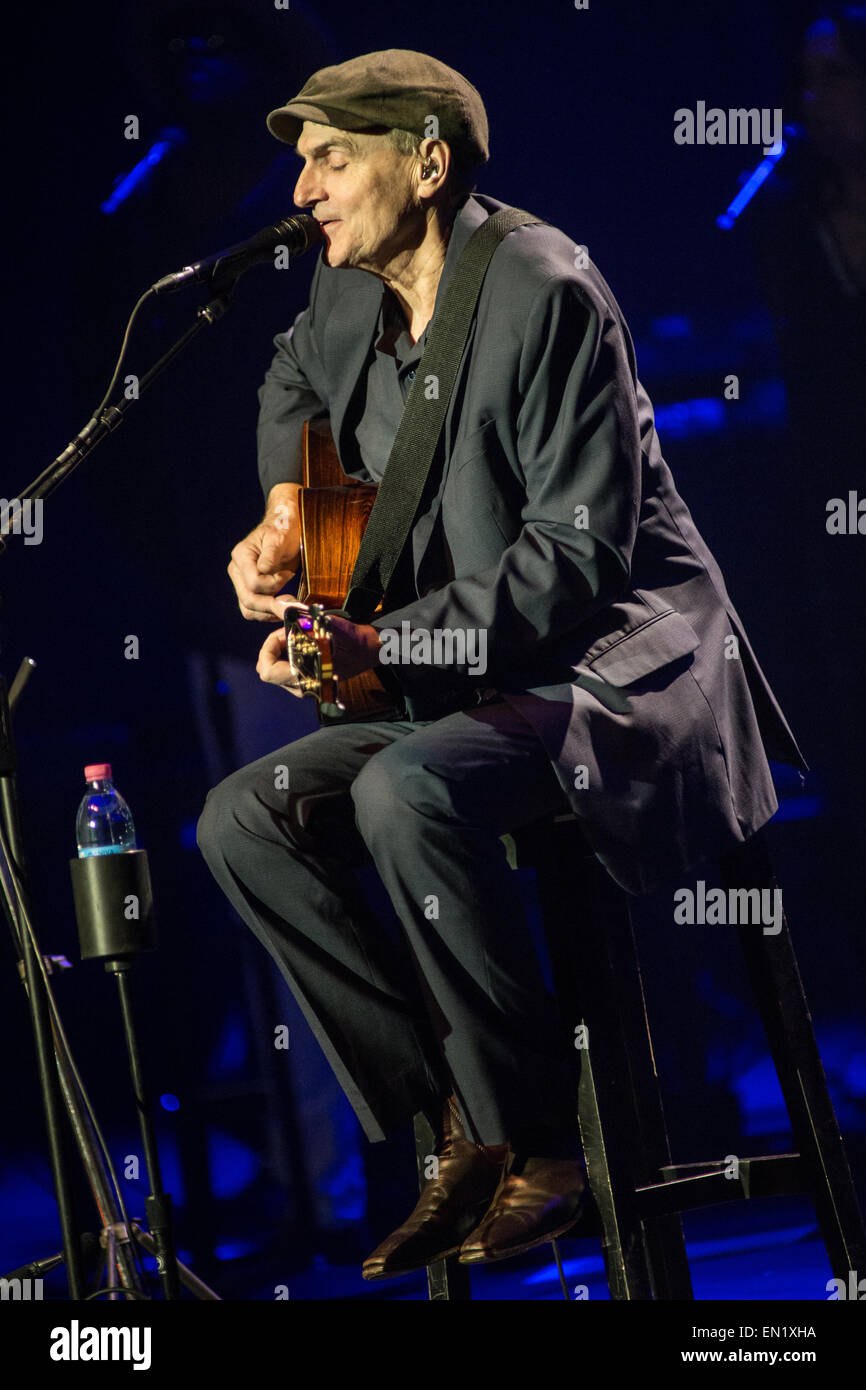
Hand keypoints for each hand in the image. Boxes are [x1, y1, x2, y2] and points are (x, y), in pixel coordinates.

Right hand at [228, 485, 300, 621]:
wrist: (284, 527)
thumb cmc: (282, 529)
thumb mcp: (279, 538)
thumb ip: (271, 555)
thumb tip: (264, 571)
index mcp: (241, 556)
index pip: (253, 582)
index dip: (274, 584)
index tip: (289, 575)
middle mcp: (237, 571)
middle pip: (248, 600)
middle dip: (271, 606)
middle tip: (292, 605)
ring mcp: (242, 582)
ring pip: (249, 609)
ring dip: (269, 613)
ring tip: (288, 605)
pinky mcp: (251, 590)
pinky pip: (255, 610)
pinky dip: (269, 613)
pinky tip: (283, 606)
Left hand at [257, 601, 381, 694]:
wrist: (370, 649)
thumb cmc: (351, 638)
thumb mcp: (326, 624)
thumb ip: (301, 617)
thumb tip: (281, 603)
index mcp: (306, 678)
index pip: (267, 671)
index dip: (268, 649)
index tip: (282, 634)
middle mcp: (304, 688)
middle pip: (269, 669)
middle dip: (273, 648)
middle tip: (288, 632)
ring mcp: (306, 687)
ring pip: (277, 669)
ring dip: (282, 650)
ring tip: (299, 635)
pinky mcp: (309, 682)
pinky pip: (287, 670)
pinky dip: (289, 655)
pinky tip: (304, 642)